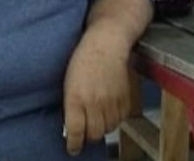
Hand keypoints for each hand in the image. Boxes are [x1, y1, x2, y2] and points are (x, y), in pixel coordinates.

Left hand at [63, 25, 131, 155]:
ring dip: (103, 127)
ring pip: (109, 127)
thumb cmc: (83, 60)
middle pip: (94, 133)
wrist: (107, 44)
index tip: (73, 148)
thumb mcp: (69, 84)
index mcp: (76, 98)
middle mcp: (94, 101)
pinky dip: (116, 119)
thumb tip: (72, 128)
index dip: (74, 144)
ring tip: (99, 120)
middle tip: (87, 131)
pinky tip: (110, 111)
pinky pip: (121, 118)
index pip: (76, 131)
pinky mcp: (124, 96)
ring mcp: (111, 99)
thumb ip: (71, 106)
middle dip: (89, 136)